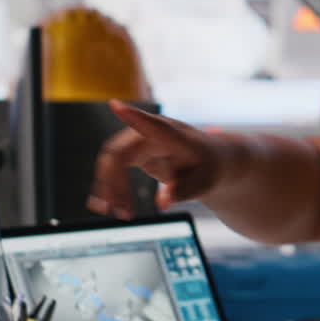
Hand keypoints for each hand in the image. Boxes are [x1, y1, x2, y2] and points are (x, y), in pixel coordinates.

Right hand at [88, 100, 234, 217]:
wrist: (209, 162)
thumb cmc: (208, 168)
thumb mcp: (204, 184)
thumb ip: (184, 191)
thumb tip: (162, 204)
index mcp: (174, 136)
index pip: (153, 125)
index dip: (134, 116)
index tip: (117, 105)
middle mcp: (152, 133)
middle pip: (120, 152)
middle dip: (114, 182)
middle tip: (123, 213)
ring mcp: (139, 140)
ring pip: (111, 161)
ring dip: (110, 188)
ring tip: (123, 214)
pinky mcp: (133, 151)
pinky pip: (112, 167)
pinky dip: (110, 187)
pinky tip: (111, 207)